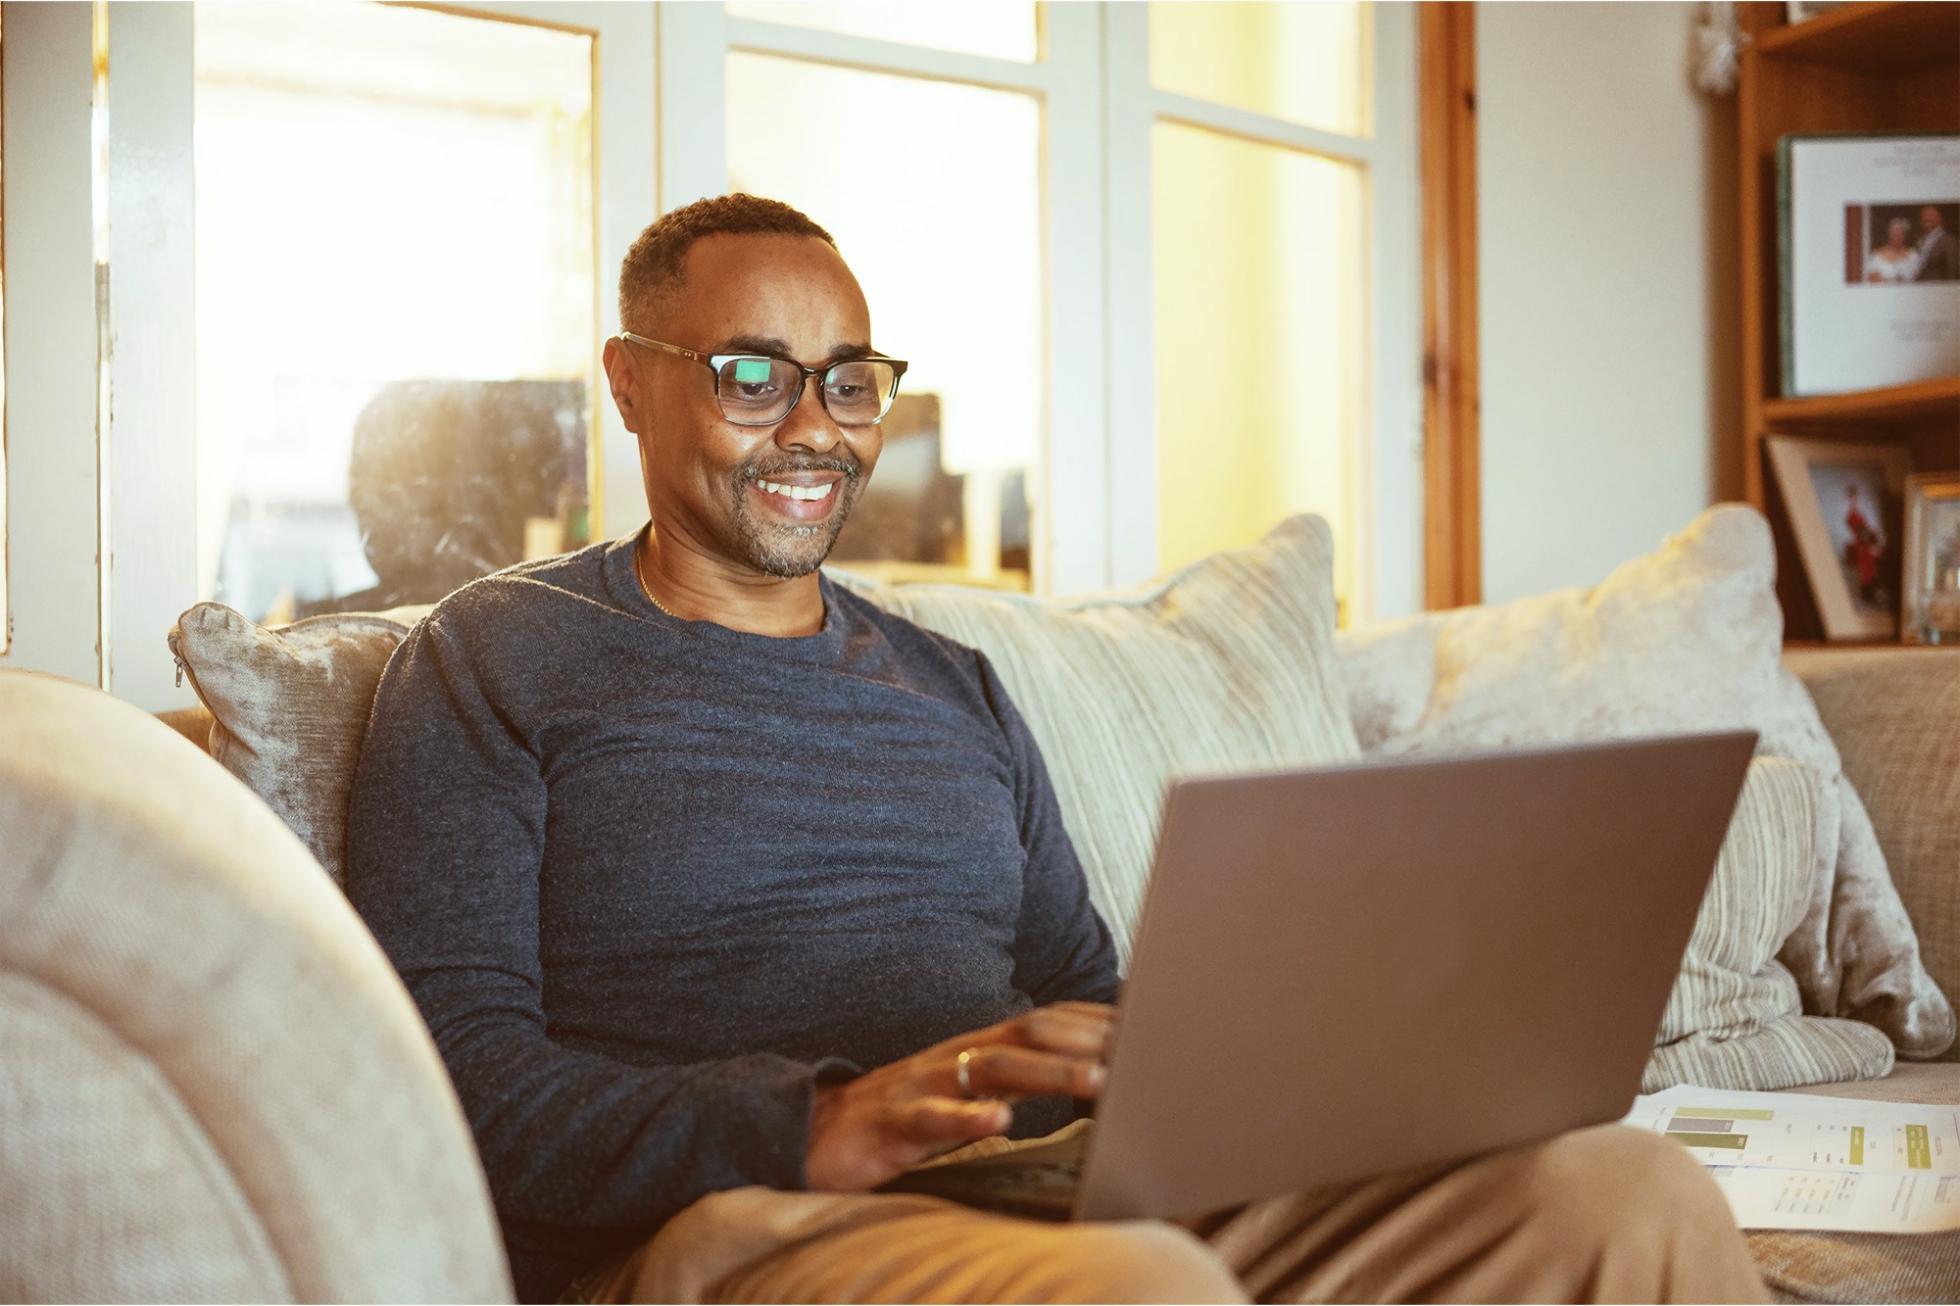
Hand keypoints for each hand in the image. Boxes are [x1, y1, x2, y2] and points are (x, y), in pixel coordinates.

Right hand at [804, 1001, 1116, 1191]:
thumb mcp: (969, 1095)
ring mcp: (924, 1084)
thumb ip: (1019, 1082)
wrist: (815, 1134)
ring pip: (992, 1067)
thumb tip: (1091, 1081)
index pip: (1047, 1022)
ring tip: (1098, 1081)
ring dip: (1050, 1073)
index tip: (1152, 1023)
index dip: (1098, 1020)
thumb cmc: (906, 1118)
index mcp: (978, 1049)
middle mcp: (956, 1056)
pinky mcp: (893, 1123)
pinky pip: (931, 1118)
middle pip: (1029, 1032)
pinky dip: (967, 1118)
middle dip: (1088, 1037)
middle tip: (1143, 1050)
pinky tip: (999, 1123)